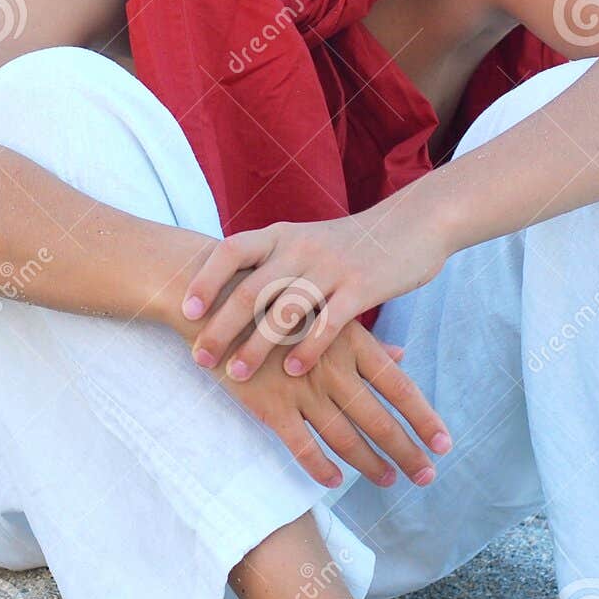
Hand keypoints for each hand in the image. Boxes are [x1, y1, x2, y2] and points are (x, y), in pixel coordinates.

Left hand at [181, 207, 451, 382]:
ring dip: (255, 346)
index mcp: (282, 235)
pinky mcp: (361, 287)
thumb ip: (272, 262)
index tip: (185, 312)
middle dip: (220, 328)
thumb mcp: (305, 241)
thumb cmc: (350, 243)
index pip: (231, 251)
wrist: (413, 224)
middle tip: (199, 358)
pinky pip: (326, 323)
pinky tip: (292, 372)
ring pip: (283, 311)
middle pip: (250, 290)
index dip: (206, 280)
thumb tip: (227, 291)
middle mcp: (301, 247)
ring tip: (235, 374)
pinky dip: (306, 350)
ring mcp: (331, 267)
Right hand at [211, 317, 450, 489]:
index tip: (445, 445)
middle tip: (428, 477)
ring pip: (345, 438)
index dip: (424, 419)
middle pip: (380, 420)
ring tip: (391, 480)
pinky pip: (301, 446)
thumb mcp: (329, 313)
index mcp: (352, 343)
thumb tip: (403, 355)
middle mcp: (333, 369)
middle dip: (407, 452)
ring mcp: (302, 389)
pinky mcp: (270, 406)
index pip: (399, 388)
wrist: (220, 300)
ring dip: (371, 464)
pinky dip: (320, 467)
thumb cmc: (282, 304)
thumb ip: (368, 342)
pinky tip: (335, 481)